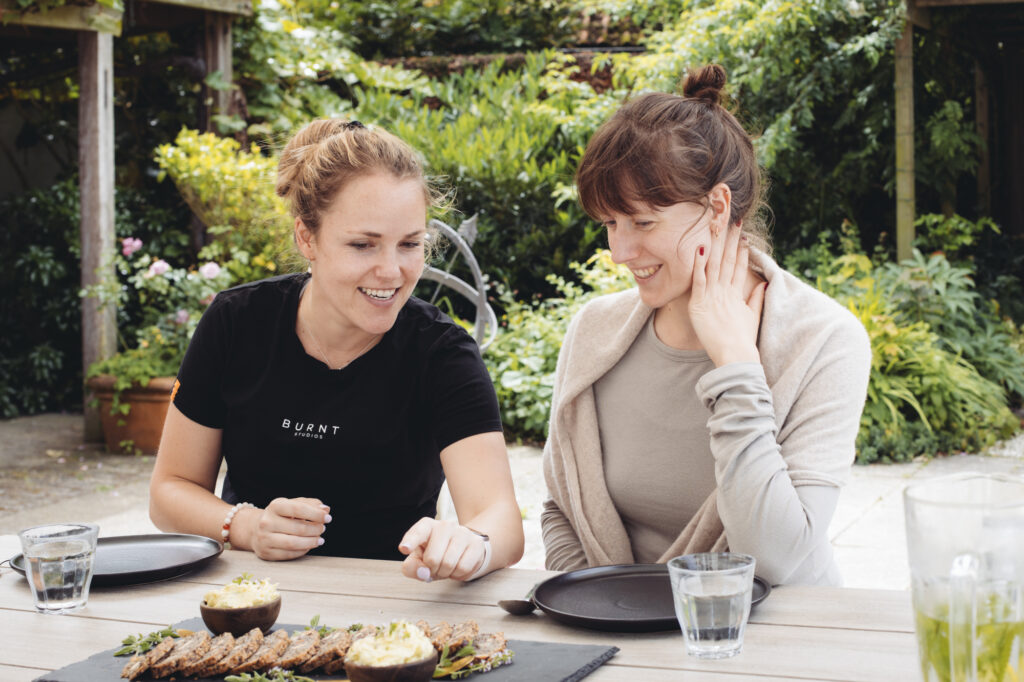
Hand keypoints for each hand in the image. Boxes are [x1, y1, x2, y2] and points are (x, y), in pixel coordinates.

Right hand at [247, 497, 330, 560]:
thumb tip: (325, 509)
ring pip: (294, 543)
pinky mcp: (266, 553)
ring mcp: (264, 538)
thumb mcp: (294, 504)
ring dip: (311, 542)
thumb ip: (311, 504)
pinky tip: (308, 546)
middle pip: (299, 528)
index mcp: (275, 506)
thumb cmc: (281, 515)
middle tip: (322, 529)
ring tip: (320, 539)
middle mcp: (267, 522)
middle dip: (315, 529)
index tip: (327, 518)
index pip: (298, 509)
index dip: (316, 514)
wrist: (257, 529)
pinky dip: (303, 550)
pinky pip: (289, 554)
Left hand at [398, 518, 486, 581]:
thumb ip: (412, 567)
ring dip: (445, 573)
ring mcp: (462, 533)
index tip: (404, 549)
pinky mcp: (476, 544)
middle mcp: (445, 525)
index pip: (418, 532)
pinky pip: (463, 568)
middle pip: (432, 559)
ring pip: (449, 564)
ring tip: (446, 567)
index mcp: (426, 526)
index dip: (410, 542)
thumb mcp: (418, 560)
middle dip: (432, 570)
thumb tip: (423, 572)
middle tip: (435, 568)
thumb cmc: (435, 554)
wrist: (462, 549)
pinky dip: (458, 575)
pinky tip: (457, 567)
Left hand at [689, 223, 766, 366]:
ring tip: (716, 226)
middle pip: (727, 260)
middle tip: (731, 221)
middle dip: (730, 240)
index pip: (739, 267)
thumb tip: (762, 283)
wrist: (736, 356)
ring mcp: (713, 297)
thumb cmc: (743, 341)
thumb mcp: (752, 317)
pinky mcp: (700, 304)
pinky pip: (698, 280)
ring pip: (713, 265)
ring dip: (715, 245)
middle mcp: (725, 292)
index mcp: (737, 294)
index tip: (743, 235)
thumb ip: (756, 299)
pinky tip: (698, 249)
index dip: (741, 250)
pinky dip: (697, 265)